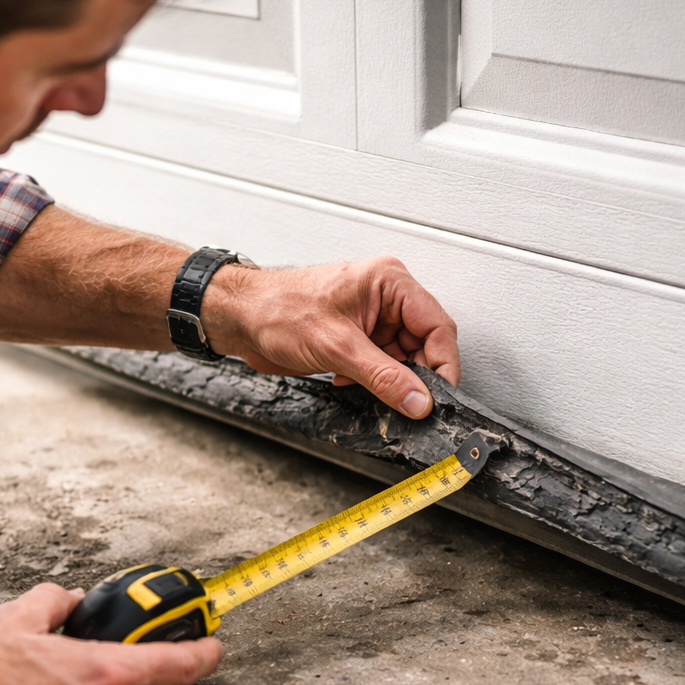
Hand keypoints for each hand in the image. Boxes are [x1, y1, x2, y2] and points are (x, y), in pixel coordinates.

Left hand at [203, 256, 459, 418]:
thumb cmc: (277, 310)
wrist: (240, 319)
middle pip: (424, 344)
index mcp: (389, 282)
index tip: (440, 395)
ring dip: (391, 380)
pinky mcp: (357, 337)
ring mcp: (372, 318)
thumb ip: (384, 377)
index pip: (436, 325)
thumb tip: (418, 400)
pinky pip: (381, 365)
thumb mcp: (337, 348)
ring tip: (370, 389)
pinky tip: (348, 381)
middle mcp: (385, 297)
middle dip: (416, 375)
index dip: (443, 363)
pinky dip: (372, 380)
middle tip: (410, 402)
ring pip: (403, 358)